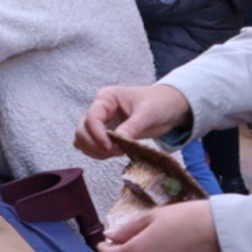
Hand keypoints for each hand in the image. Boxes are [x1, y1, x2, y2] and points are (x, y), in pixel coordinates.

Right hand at [74, 84, 191, 158]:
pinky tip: (115, 152)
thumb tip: (117, 141)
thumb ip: (132, 126)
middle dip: (95, 144)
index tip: (110, 147)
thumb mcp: (148, 113)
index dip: (97, 134)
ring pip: (83, 139)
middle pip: (82, 130)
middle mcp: (99, 109)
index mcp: (107, 98)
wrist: (169, 107)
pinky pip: (91, 146)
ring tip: (117, 151)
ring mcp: (101, 122)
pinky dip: (98, 153)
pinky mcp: (105, 133)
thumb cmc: (160, 103)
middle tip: (116, 151)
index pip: (92, 117)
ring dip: (95, 150)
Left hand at [98, 201, 222, 251]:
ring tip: (162, 237)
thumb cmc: (188, 220)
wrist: (224, 235)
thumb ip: (127, 229)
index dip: (105, 250)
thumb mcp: (152, 217)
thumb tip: (110, 236)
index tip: (104, 243)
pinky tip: (175, 247)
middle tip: (138, 233)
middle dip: (128, 249)